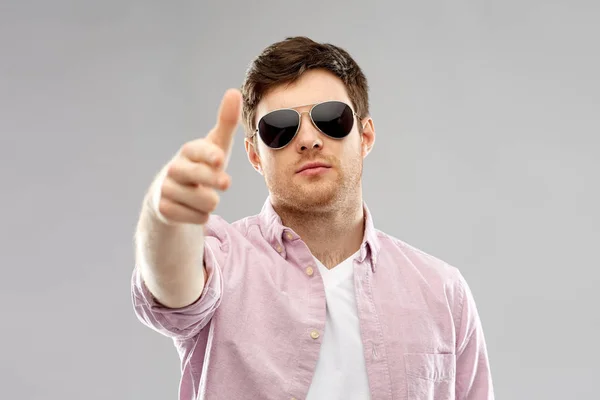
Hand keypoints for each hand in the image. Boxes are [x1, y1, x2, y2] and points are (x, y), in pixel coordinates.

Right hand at [150, 89, 241, 224]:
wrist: (170, 195)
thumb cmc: (201, 165)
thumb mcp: (215, 146)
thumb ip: (225, 122)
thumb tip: (234, 91)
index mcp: (189, 151)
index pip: (198, 151)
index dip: (209, 155)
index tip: (219, 159)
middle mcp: (174, 168)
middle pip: (200, 177)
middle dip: (214, 181)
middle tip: (226, 183)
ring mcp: (167, 189)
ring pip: (203, 201)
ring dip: (211, 203)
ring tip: (205, 197)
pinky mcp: (164, 210)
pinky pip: (196, 218)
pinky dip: (201, 216)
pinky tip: (194, 209)